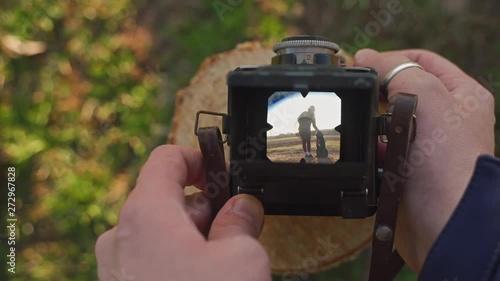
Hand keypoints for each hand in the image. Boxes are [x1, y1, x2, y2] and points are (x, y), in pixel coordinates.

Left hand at [95, 145, 270, 280]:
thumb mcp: (241, 259)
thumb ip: (241, 223)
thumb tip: (243, 207)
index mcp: (145, 215)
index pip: (166, 158)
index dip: (199, 157)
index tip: (221, 170)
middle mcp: (121, 237)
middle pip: (166, 198)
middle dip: (204, 206)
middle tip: (234, 224)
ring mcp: (117, 266)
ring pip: (160, 232)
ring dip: (192, 236)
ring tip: (221, 259)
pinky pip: (150, 258)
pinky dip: (177, 258)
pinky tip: (202, 275)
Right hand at [355, 49, 494, 271]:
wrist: (442, 225)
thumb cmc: (447, 165)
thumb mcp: (430, 101)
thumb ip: (401, 71)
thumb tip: (369, 56)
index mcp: (460, 94)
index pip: (420, 61)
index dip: (390, 59)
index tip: (360, 63)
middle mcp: (444, 117)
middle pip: (401, 89)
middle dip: (378, 91)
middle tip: (359, 95)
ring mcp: (423, 143)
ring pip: (385, 118)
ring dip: (372, 121)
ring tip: (367, 127)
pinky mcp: (404, 166)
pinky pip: (379, 146)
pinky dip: (371, 146)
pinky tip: (371, 153)